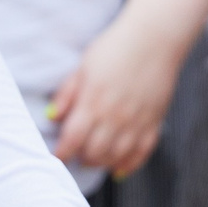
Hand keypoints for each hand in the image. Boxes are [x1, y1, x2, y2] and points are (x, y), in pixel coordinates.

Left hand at [50, 18, 177, 176]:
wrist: (155, 37)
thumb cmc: (115, 48)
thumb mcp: (83, 67)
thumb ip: (67, 93)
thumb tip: (52, 116)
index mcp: (93, 102)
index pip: (72, 139)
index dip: (62, 153)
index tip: (57, 157)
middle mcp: (114, 117)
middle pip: (93, 153)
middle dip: (81, 158)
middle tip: (76, 154)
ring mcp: (136, 121)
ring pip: (116, 157)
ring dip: (102, 163)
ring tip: (94, 158)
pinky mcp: (154, 122)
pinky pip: (141, 153)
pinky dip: (129, 165)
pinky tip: (118, 168)